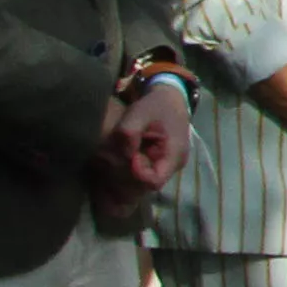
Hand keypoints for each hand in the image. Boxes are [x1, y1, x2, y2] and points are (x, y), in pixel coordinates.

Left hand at [104, 78, 190, 193]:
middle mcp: (172, 167)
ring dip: (123, 175)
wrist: (169, 100)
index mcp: (174, 155)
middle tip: (112, 158)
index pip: (153, 181)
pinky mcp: (156, 166)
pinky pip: (140, 178)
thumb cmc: (156, 106)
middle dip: (124, 175)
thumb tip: (123, 154)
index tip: (127, 156)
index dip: (135, 175)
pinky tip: (116, 162)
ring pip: (140, 185)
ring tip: (112, 159)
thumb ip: (129, 132)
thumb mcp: (140, 112)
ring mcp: (165, 168)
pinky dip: (126, 172)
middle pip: (145, 187)